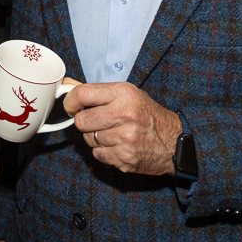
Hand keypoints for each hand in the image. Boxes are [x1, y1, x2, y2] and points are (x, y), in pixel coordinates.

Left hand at [64, 82, 182, 175]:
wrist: (175, 141)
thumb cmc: (147, 114)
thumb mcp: (127, 94)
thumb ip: (97, 91)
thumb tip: (67, 83)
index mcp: (124, 94)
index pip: (82, 94)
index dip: (70, 101)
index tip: (71, 106)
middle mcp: (124, 115)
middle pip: (81, 120)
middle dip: (84, 122)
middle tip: (95, 121)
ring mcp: (125, 138)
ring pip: (88, 139)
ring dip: (95, 137)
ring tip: (112, 133)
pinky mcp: (125, 158)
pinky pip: (98, 154)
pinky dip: (103, 151)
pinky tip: (117, 145)